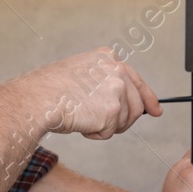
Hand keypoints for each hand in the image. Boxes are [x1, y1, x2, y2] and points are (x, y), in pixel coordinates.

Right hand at [23, 47, 160, 140]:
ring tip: (83, 117)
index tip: (155, 110)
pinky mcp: (112, 111)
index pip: (136, 80)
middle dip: (123, 120)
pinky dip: (96, 134)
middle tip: (103, 124)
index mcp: (107, 57)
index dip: (148, 98)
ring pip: (125, 121)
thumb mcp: (80, 73)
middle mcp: (116, 70)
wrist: (37, 99)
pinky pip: (111, 132)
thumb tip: (123, 101)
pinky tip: (81, 123)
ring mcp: (116, 89)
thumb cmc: (50, 90)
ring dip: (106, 126)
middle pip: (136, 105)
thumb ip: (103, 81)